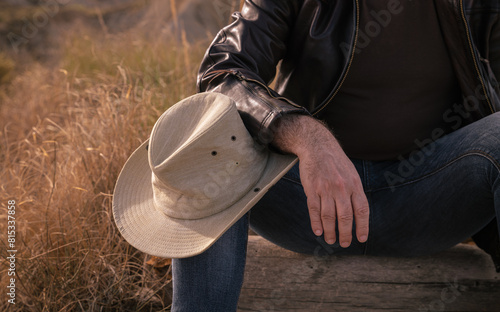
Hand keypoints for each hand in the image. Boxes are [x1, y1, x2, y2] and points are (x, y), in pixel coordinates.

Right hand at [272, 114, 368, 246]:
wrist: (317, 146)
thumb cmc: (336, 162)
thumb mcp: (352, 174)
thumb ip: (355, 192)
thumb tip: (359, 214)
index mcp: (354, 184)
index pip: (361, 210)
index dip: (362, 226)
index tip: (361, 238)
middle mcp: (341, 188)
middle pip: (345, 217)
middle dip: (345, 234)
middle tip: (344, 244)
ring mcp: (326, 188)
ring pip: (328, 216)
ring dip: (330, 231)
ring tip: (331, 240)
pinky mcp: (312, 189)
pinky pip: (314, 210)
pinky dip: (316, 223)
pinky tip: (318, 231)